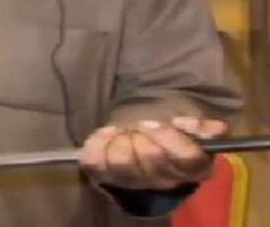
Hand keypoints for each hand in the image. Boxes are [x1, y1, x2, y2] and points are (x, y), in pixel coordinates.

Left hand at [78, 117, 226, 190]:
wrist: (142, 147)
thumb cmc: (169, 137)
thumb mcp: (190, 130)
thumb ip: (203, 129)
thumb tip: (213, 129)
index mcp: (191, 169)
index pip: (188, 159)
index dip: (171, 139)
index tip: (155, 124)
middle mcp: (163, 181)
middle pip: (151, 160)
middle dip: (143, 137)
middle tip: (140, 127)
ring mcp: (132, 182)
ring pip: (121, 163)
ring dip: (121, 140)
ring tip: (125, 132)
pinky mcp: (105, 176)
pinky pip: (94, 161)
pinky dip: (98, 141)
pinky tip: (108, 134)